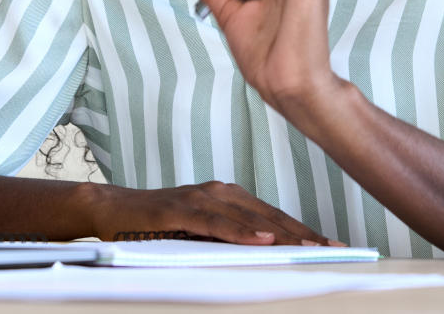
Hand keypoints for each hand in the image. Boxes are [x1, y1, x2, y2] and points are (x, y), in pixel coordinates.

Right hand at [85, 181, 341, 244]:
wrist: (111, 209)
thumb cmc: (156, 224)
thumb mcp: (199, 230)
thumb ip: (227, 234)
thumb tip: (265, 252)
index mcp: (226, 196)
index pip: (272, 215)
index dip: (302, 229)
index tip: (330, 244)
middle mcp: (218, 191)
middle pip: (269, 214)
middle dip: (302, 233)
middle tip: (332, 248)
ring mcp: (200, 198)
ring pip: (249, 217)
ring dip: (282, 233)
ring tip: (309, 247)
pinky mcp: (181, 210)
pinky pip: (216, 223)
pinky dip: (241, 232)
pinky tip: (262, 241)